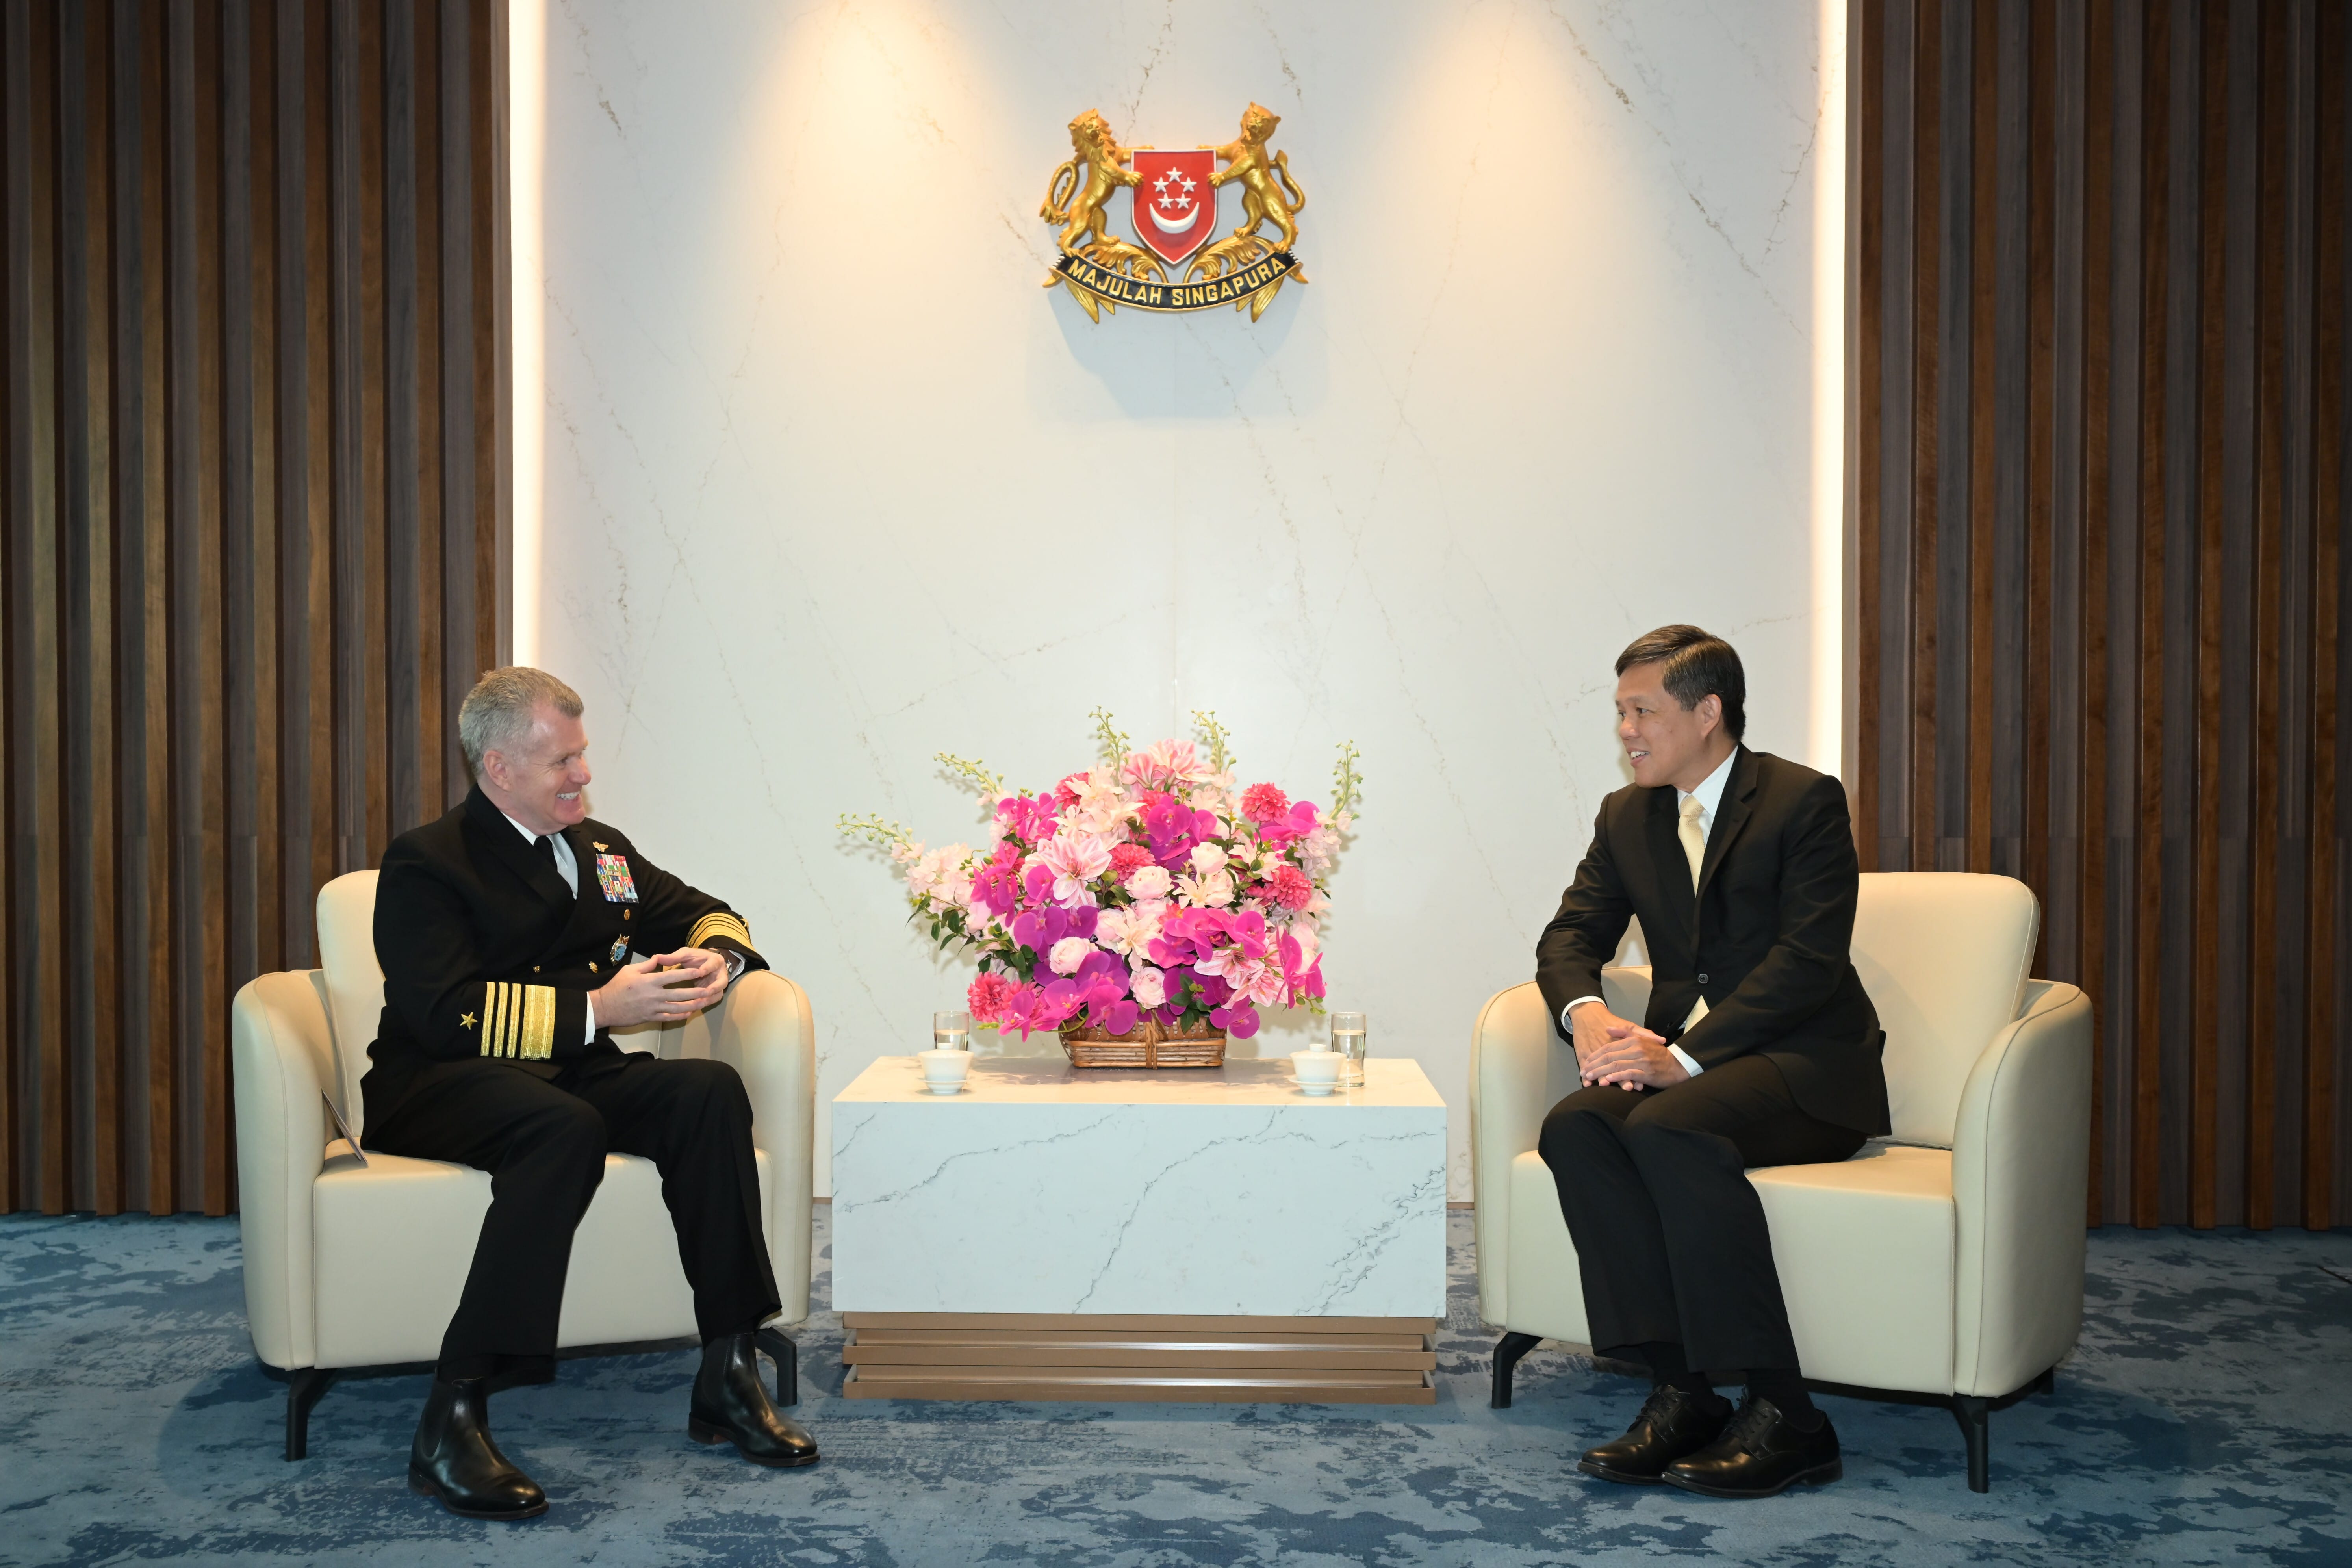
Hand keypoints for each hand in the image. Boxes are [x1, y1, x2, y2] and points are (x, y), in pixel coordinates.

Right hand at [592, 948, 726, 1027]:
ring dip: (692, 1005)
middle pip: (679, 994)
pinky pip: (668, 1018)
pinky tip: (689, 1013)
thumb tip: (659, 958)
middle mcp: (653, 995)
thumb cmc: (615, 987)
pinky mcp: (650, 1018)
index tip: (700, 970)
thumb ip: (647, 965)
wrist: (604, 1007)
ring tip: (704, 1002)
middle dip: (696, 992)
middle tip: (709, 989)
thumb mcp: (630, 970)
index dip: (688, 973)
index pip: (673, 976)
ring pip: (677, 1007)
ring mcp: (652, 1008)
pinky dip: (680, 1016)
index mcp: (649, 981)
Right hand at [1567, 1001, 1637, 1086]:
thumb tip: (1662, 1040)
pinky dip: (1585, 1077)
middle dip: (1621, 1077)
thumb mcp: (1628, 1025)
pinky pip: (1584, 1067)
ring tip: (1606, 1085)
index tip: (1640, 1083)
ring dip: (1602, 1077)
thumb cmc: (1610, 1021)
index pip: (1628, 1059)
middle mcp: (1606, 1048)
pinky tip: (1588, 1085)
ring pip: (1598, 1067)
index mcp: (1619, 1043)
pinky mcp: (1581, 1053)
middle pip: (1614, 1064)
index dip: (1634, 1072)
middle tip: (1628, 1087)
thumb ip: (1644, 1034)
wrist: (1588, 1014)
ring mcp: (1592, 1051)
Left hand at [1580, 1025, 1690, 1090]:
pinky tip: (1607, 1080)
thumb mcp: (1642, 1039)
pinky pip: (1628, 1073)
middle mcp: (1636, 1048)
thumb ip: (1624, 1033)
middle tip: (1583, 1072)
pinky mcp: (1646, 1072)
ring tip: (1590, 1078)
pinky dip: (1616, 1077)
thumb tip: (1608, 1029)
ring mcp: (1641, 1060)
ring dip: (1601, 1072)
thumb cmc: (1657, 1054)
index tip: (1586, 1062)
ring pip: (1616, 1066)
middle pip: (1609, 1057)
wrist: (1678, 1065)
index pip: (1609, 1047)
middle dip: (1594, 1065)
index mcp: (1634, 1040)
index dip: (1595, 1055)